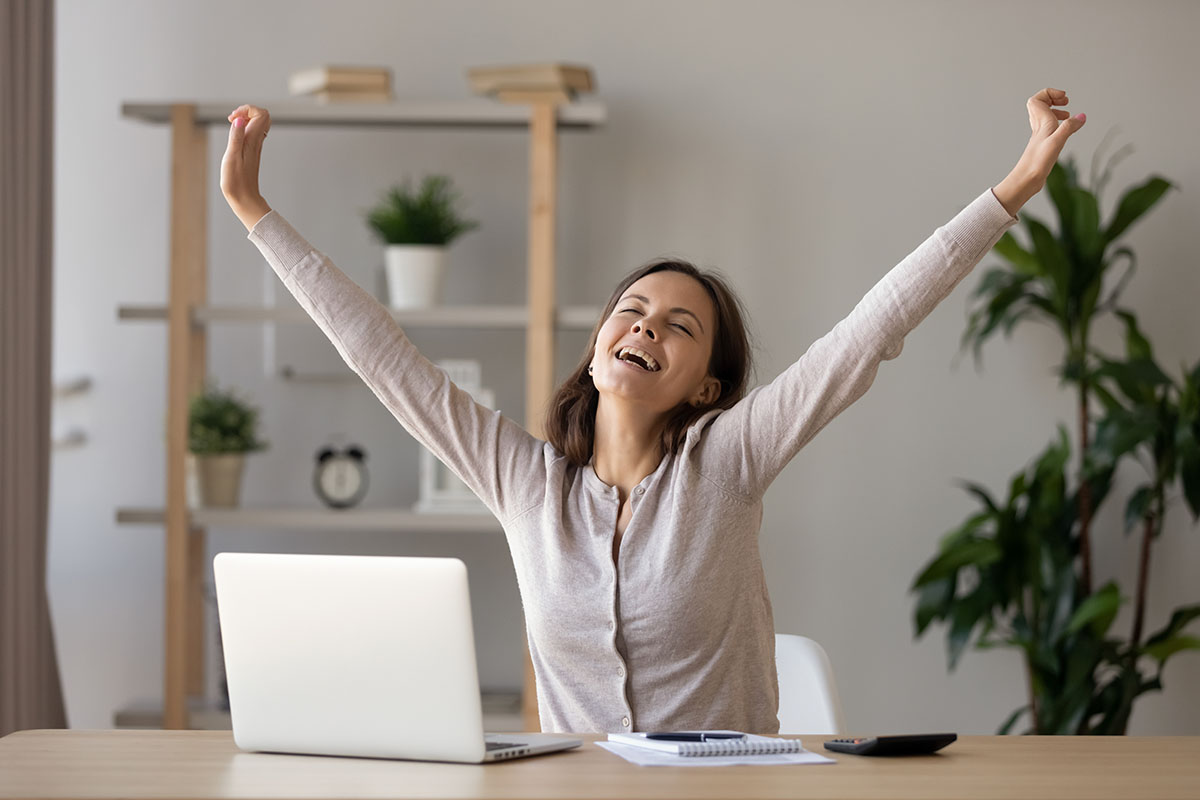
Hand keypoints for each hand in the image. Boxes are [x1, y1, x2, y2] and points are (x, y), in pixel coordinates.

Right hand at [220, 104, 272, 230]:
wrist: (244, 198)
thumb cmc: (236, 181)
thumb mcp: (231, 157)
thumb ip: (236, 137)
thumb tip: (240, 120)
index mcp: (253, 141)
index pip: (261, 114)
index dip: (247, 109)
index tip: (233, 118)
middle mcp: (257, 142)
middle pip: (263, 116)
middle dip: (247, 111)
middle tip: (233, 119)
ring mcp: (255, 146)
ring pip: (258, 123)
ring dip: (244, 119)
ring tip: (232, 125)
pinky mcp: (252, 152)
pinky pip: (253, 132)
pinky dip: (244, 128)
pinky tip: (234, 135)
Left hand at [1014, 88, 1085, 183]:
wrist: (1026, 179)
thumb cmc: (1038, 162)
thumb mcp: (1057, 142)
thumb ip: (1069, 127)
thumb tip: (1082, 116)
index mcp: (1041, 123)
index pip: (1037, 99)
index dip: (1050, 93)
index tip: (1064, 98)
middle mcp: (1039, 127)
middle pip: (1039, 104)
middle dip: (1053, 99)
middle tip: (1065, 102)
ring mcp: (1040, 136)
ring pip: (1044, 116)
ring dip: (1056, 111)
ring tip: (1067, 115)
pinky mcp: (1042, 145)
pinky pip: (1048, 128)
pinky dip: (1057, 124)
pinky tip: (1065, 131)